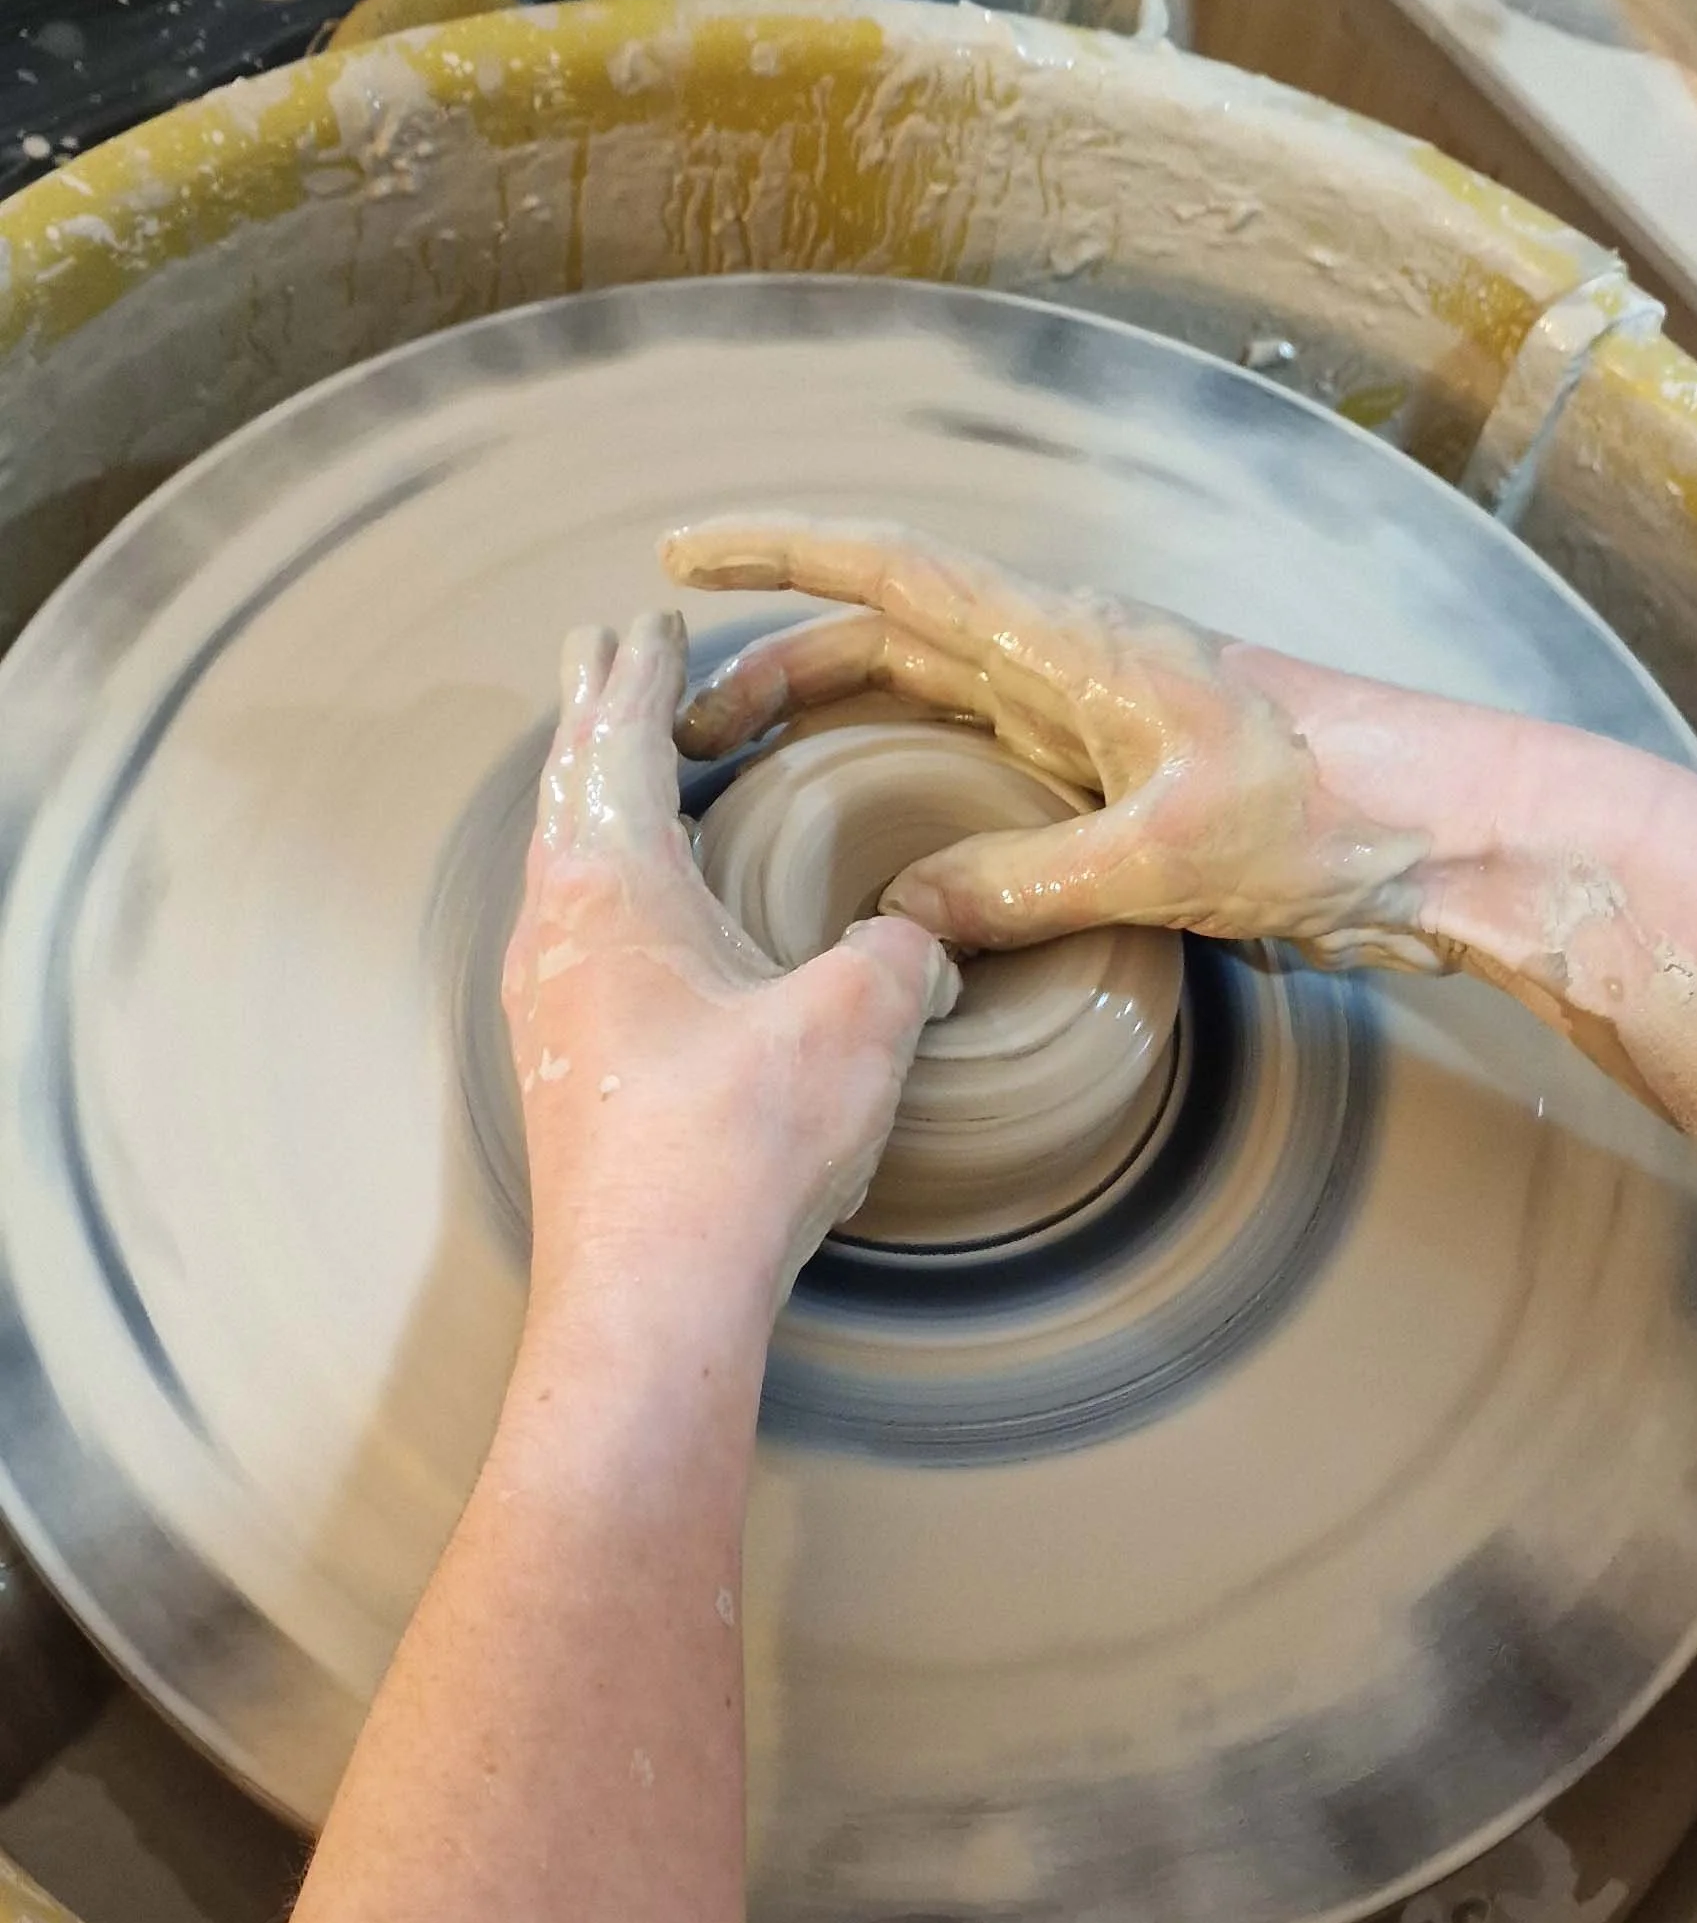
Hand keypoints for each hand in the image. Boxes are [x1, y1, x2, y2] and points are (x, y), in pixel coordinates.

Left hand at [502, 612, 958, 1318]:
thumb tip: (921, 939)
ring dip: (592, 802)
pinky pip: (575, 937)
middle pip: (571, 791)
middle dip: (595, 718)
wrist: (651, 1297)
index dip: (644, 676)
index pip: (622, 742)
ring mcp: (549, 1008)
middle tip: (602, 659)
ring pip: (562, 867)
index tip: (647, 624)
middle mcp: (558, 932)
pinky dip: (602, 885)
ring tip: (613, 770)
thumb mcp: (859, 1023)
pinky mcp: (564, 1074)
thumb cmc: (733, 1149)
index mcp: (613, 884)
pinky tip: (633, 920)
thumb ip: (903, 955)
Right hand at [662, 518, 1450, 970]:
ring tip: (754, 784)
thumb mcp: (1164, 859)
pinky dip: (916, 790)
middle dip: (777, 671)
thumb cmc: (1337, 813)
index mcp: (1070, 641)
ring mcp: (1097, 719)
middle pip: (889, 642)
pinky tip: (887, 849)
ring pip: (931, 705)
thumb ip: (1019, 885)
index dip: (777, 553)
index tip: (680, 550)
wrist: (1459, 832)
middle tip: (685, 728)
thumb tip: (898, 920)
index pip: (889, 573)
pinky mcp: (1128, 781)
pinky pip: (990, 768)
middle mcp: (1071, 662)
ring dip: (839, 730)